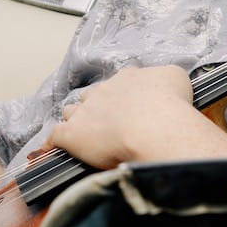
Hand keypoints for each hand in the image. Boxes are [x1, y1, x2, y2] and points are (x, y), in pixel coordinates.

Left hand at [45, 65, 226, 168]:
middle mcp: (103, 90)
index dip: (124, 93)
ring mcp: (84, 111)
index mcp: (127, 78)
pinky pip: (55, 136)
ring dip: (75, 120)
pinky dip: (52, 143)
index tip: (130, 104)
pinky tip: (51, 150)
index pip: (120, 81)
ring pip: (71, 111)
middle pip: (92, 95)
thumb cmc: (169, 104)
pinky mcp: (71, 134)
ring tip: (83, 134)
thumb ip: (166, 76)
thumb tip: (165, 81)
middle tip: (110, 123)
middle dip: (97, 106)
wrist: (155, 127)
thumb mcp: (176, 78)